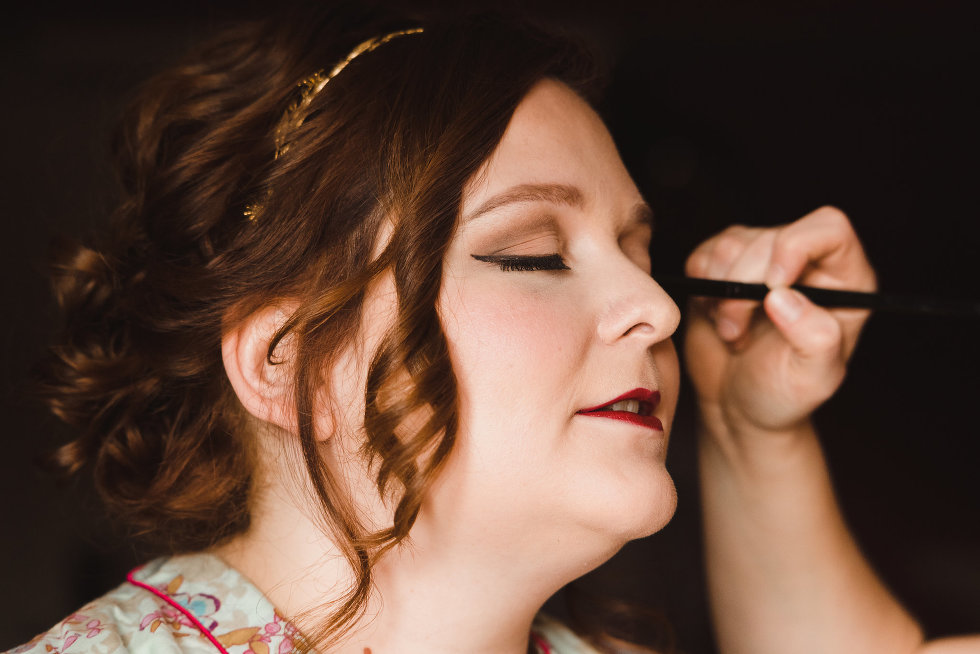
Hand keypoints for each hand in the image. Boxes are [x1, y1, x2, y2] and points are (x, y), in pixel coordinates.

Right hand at [682, 206, 876, 435]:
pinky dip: (700, 287)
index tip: (771, 286)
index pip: (828, 229)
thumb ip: (814, 339)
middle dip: (744, 285)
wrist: (737, 405)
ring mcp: (761, 260)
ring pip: (731, 245)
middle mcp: (806, 261)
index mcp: (843, 280)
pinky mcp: (723, 266)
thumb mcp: (811, 380)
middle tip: (738, 331)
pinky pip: (702, 256)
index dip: (796, 246)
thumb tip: (784, 297)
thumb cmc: (782, 394)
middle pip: (769, 237)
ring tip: (732, 331)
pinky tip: (715, 318)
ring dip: (720, 293)